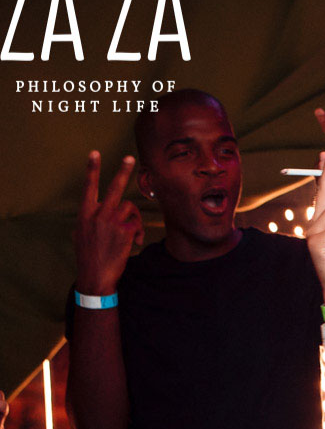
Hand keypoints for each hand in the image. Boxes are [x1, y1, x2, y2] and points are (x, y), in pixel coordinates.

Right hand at [74, 152, 143, 294]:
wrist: (95, 275)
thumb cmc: (89, 255)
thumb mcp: (81, 234)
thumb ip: (90, 219)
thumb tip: (98, 213)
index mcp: (85, 214)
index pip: (88, 187)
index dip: (92, 169)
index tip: (95, 153)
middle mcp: (98, 214)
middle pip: (114, 188)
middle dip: (123, 172)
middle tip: (130, 158)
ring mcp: (112, 222)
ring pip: (130, 207)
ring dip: (134, 218)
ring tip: (132, 232)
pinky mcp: (125, 231)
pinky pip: (137, 223)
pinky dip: (139, 232)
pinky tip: (135, 242)